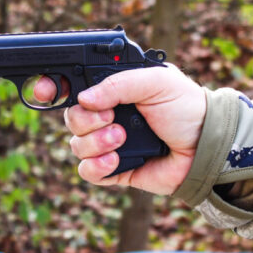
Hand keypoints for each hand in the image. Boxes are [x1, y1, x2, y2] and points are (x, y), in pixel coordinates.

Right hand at [34, 66, 205, 195]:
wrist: (206, 148)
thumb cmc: (187, 108)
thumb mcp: (156, 81)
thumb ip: (118, 84)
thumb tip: (83, 99)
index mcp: (114, 87)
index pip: (73, 84)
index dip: (53, 86)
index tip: (45, 91)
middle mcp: (107, 113)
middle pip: (69, 116)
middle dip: (85, 120)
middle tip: (110, 118)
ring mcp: (109, 142)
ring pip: (75, 144)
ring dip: (95, 143)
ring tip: (121, 140)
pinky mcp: (115, 170)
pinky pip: (86, 171)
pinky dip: (96, 166)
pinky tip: (116, 160)